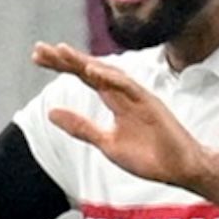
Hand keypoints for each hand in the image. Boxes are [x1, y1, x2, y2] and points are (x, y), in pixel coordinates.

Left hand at [30, 41, 216, 191]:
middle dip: (66, 59)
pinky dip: (110, 78)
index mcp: (115, 100)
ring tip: (60, 51)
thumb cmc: (148, 156)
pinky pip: (128, 87)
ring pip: (107, 73)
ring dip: (84, 61)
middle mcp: (125, 93)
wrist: (180, 169)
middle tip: (39, 49)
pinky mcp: (151, 104)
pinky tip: (91, 71)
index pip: (85, 77)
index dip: (62, 66)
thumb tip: (50, 112)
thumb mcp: (106, 143)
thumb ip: (80, 127)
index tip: (38, 56)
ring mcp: (138, 96)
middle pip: (91, 70)